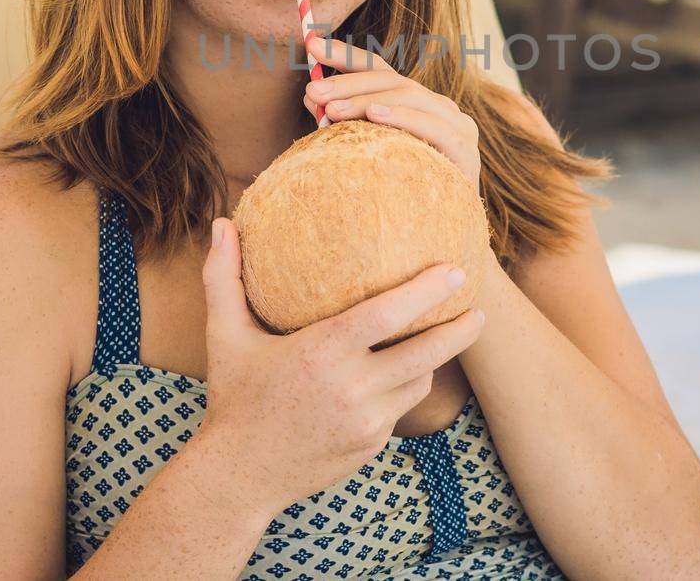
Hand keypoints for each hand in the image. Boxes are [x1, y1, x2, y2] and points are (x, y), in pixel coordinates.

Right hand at [197, 217, 484, 512]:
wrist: (239, 476)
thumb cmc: (233, 397)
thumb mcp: (225, 336)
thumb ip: (224, 278)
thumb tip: (220, 223)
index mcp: (321, 353)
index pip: (387, 316)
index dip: (426, 292)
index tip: (455, 271)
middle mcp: (351, 389)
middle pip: (425, 354)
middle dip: (460, 330)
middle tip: (479, 309)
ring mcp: (365, 423)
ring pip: (419, 383)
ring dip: (433, 360)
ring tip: (446, 336)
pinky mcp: (370, 446)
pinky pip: (400, 409)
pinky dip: (404, 388)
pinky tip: (404, 372)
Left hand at [301, 36, 480, 188]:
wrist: (440, 240)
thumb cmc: (400, 195)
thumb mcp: (368, 152)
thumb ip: (344, 123)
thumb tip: (311, 96)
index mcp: (417, 105)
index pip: (380, 70)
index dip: (346, 55)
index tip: (311, 43)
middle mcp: (439, 107)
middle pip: (392, 80)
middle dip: (348, 82)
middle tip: (313, 91)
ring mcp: (457, 126)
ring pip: (410, 97)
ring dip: (367, 99)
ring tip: (332, 108)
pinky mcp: (465, 150)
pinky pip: (432, 126)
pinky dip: (402, 117)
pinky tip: (375, 116)